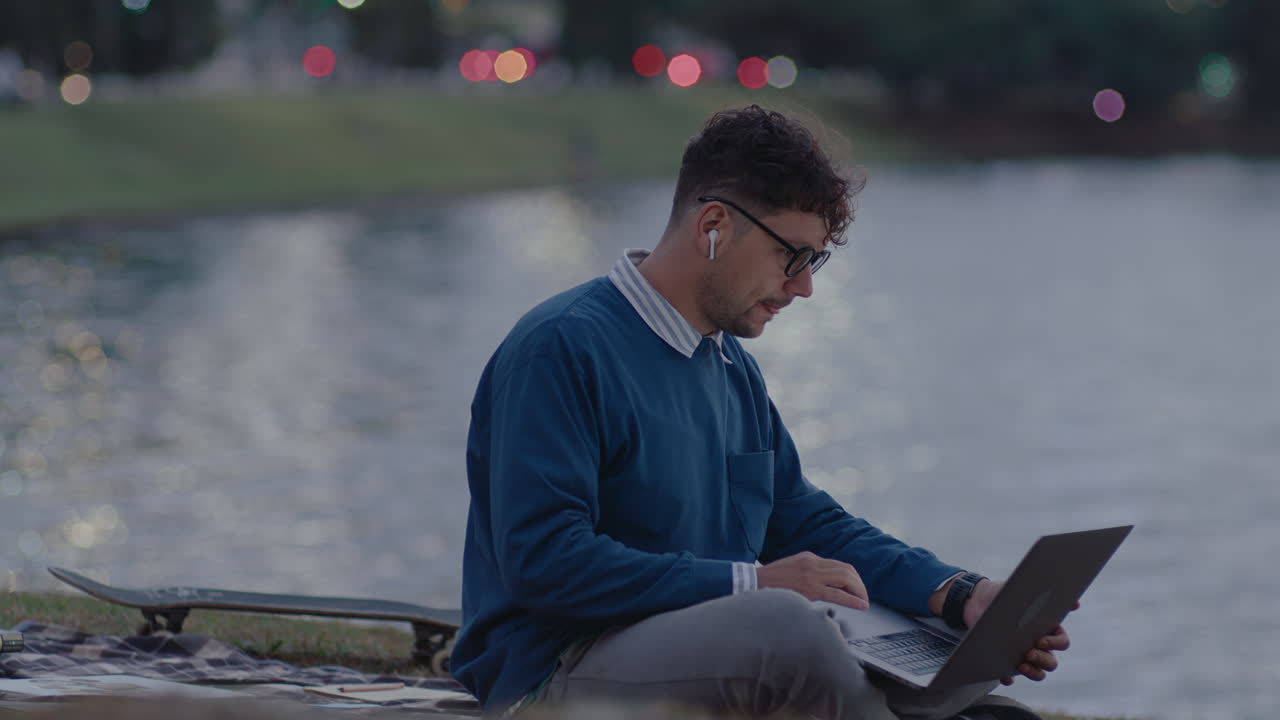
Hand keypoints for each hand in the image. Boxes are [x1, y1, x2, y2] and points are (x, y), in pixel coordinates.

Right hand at [756, 552, 868, 609]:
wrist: (753, 582)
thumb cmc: (769, 580)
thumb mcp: (792, 568)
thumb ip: (808, 572)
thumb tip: (824, 586)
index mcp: (809, 557)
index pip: (838, 565)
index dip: (852, 577)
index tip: (857, 588)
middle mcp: (813, 562)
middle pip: (847, 570)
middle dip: (859, 584)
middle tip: (863, 596)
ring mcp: (812, 574)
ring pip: (846, 578)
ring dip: (858, 590)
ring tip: (863, 601)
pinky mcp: (809, 588)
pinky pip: (837, 594)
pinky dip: (851, 599)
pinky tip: (859, 605)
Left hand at [961, 579, 1075, 684]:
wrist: (978, 600)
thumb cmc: (1005, 594)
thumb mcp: (1024, 590)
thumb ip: (1046, 594)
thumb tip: (1076, 603)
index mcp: (1046, 629)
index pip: (1062, 642)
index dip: (1056, 644)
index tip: (1042, 640)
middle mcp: (1038, 645)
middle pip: (1051, 662)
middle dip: (1043, 660)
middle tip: (1029, 653)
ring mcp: (1023, 655)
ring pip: (1037, 672)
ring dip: (1033, 672)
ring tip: (1021, 665)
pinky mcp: (1005, 661)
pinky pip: (1010, 676)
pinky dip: (1009, 678)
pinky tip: (1005, 675)